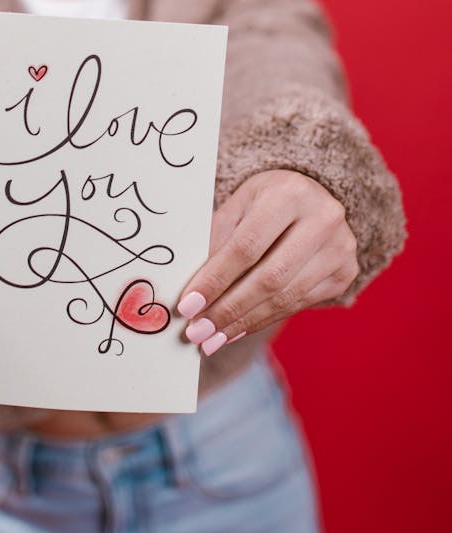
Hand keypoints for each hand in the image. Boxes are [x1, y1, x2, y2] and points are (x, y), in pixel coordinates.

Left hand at [177, 170, 358, 354]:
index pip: (247, 246)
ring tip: (211, 338)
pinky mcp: (344, 273)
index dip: (216, 279)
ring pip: (285, 297)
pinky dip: (262, 320)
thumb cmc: (265, 201)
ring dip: (243, 322)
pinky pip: (297, 304)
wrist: (311, 199)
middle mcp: (323, 219)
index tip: (187, 306)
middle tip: (197, 332)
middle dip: (228, 309)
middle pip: (270, 277)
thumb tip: (193, 291)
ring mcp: (340, 248)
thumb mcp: (238, 205)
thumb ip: (216, 240)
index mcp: (290, 194)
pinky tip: (236, 330)